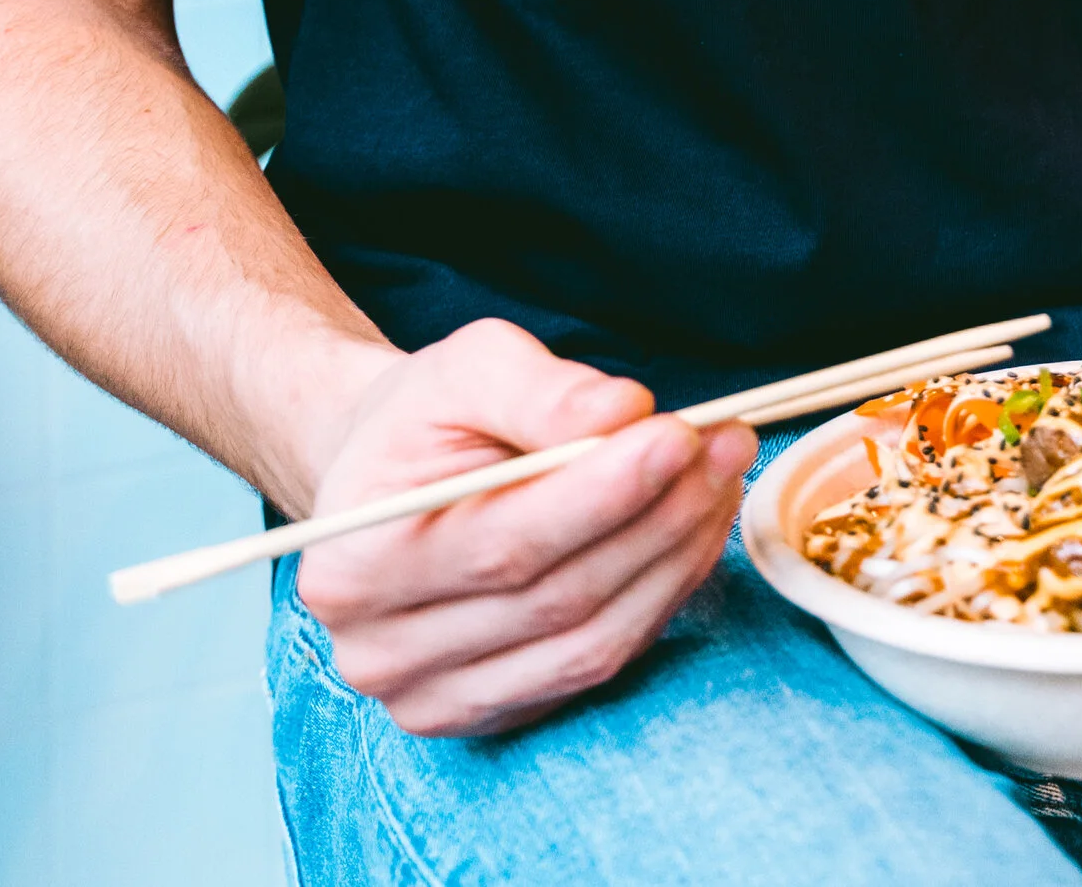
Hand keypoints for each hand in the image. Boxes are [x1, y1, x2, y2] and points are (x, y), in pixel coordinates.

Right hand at [296, 319, 755, 736]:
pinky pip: (594, 668)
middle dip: (659, 518)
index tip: (680, 434)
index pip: (506, 543)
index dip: (603, 493)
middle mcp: (381, 654)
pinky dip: (657, 601)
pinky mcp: (488, 714)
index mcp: (353, 565)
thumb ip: (541, 388)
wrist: (388, 481)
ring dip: (674, 562)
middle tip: (727, 445)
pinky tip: (691, 534)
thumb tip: (626, 411)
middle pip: (557, 600)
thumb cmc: (425, 419)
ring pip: (588, 644)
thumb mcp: (466, 367)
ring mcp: (433, 700)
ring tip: (722, 480)